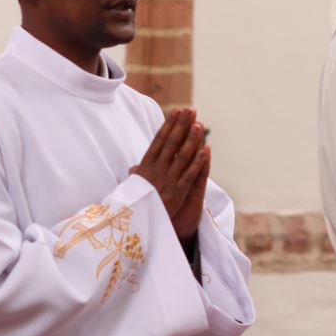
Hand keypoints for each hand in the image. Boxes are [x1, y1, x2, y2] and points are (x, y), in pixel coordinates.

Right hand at [130, 108, 208, 239]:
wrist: (134, 225)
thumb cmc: (132, 205)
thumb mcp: (131, 188)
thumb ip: (136, 176)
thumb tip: (134, 168)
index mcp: (145, 167)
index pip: (158, 141)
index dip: (169, 125)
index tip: (176, 112)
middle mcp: (156, 171)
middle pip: (171, 144)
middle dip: (182, 126)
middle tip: (191, 111)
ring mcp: (167, 181)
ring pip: (182, 156)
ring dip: (191, 140)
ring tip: (199, 125)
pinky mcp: (177, 193)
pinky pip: (189, 175)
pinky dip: (197, 162)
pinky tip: (204, 150)